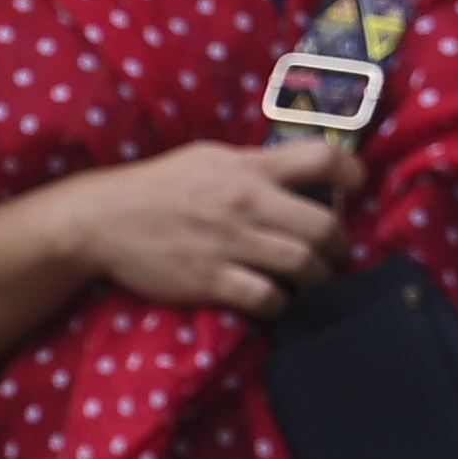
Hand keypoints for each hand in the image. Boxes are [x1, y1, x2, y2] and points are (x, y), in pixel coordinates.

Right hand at [61, 138, 358, 318]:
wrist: (101, 219)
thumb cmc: (162, 184)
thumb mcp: (213, 156)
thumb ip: (259, 163)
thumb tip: (307, 171)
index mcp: (251, 167)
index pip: (324, 160)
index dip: (353, 173)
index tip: (356, 187)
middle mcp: (247, 203)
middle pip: (326, 225)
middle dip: (342, 243)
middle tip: (337, 251)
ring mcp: (230, 244)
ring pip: (304, 265)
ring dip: (319, 276)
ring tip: (315, 278)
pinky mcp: (210, 280)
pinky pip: (267, 298)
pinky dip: (281, 302)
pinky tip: (278, 298)